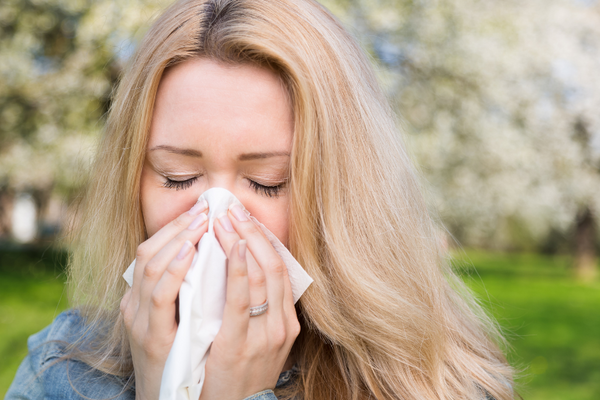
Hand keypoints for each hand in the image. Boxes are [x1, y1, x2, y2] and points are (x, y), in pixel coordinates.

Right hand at [120, 201, 209, 399]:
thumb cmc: (178, 359)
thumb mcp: (176, 321)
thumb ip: (185, 292)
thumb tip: (210, 259)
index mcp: (140, 299)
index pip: (151, 251)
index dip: (175, 227)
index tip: (201, 209)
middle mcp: (133, 306)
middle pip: (149, 253)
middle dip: (178, 227)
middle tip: (206, 208)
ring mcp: (140, 322)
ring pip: (151, 268)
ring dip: (177, 240)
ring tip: (201, 221)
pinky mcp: (152, 339)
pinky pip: (161, 297)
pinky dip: (175, 270)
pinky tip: (192, 252)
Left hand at [200, 204, 299, 399]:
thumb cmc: (243, 376)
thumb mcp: (262, 344)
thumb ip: (260, 314)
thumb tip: (245, 277)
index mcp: (287, 322)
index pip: (281, 270)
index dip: (264, 240)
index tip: (245, 218)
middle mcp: (282, 325)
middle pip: (274, 267)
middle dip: (253, 233)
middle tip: (233, 210)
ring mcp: (265, 334)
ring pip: (263, 277)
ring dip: (243, 243)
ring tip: (224, 221)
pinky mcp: (240, 344)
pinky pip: (243, 301)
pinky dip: (241, 271)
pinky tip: (234, 249)